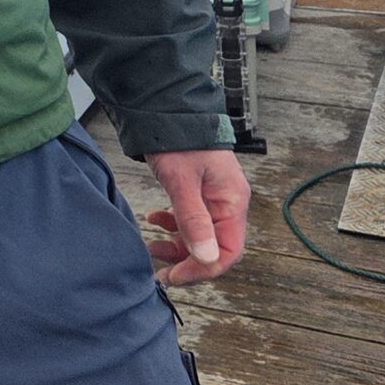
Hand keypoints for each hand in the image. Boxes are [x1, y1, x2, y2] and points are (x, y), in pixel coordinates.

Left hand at [142, 148, 250, 284]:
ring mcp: (214, 198)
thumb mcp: (181, 182)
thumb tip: (206, 258)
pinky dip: (173, 226)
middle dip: (188, 262)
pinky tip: (154, 219)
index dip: (203, 269)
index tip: (176, 276)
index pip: (229, 251)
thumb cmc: (178, 140)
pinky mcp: (199, 193)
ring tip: (152, 246)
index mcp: (232, 202)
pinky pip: (191, 220)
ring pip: (201, 237)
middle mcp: (228, 203)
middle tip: (161, 272)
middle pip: (215, 248)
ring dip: (178, 246)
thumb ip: (193, 220)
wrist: (167, 109)